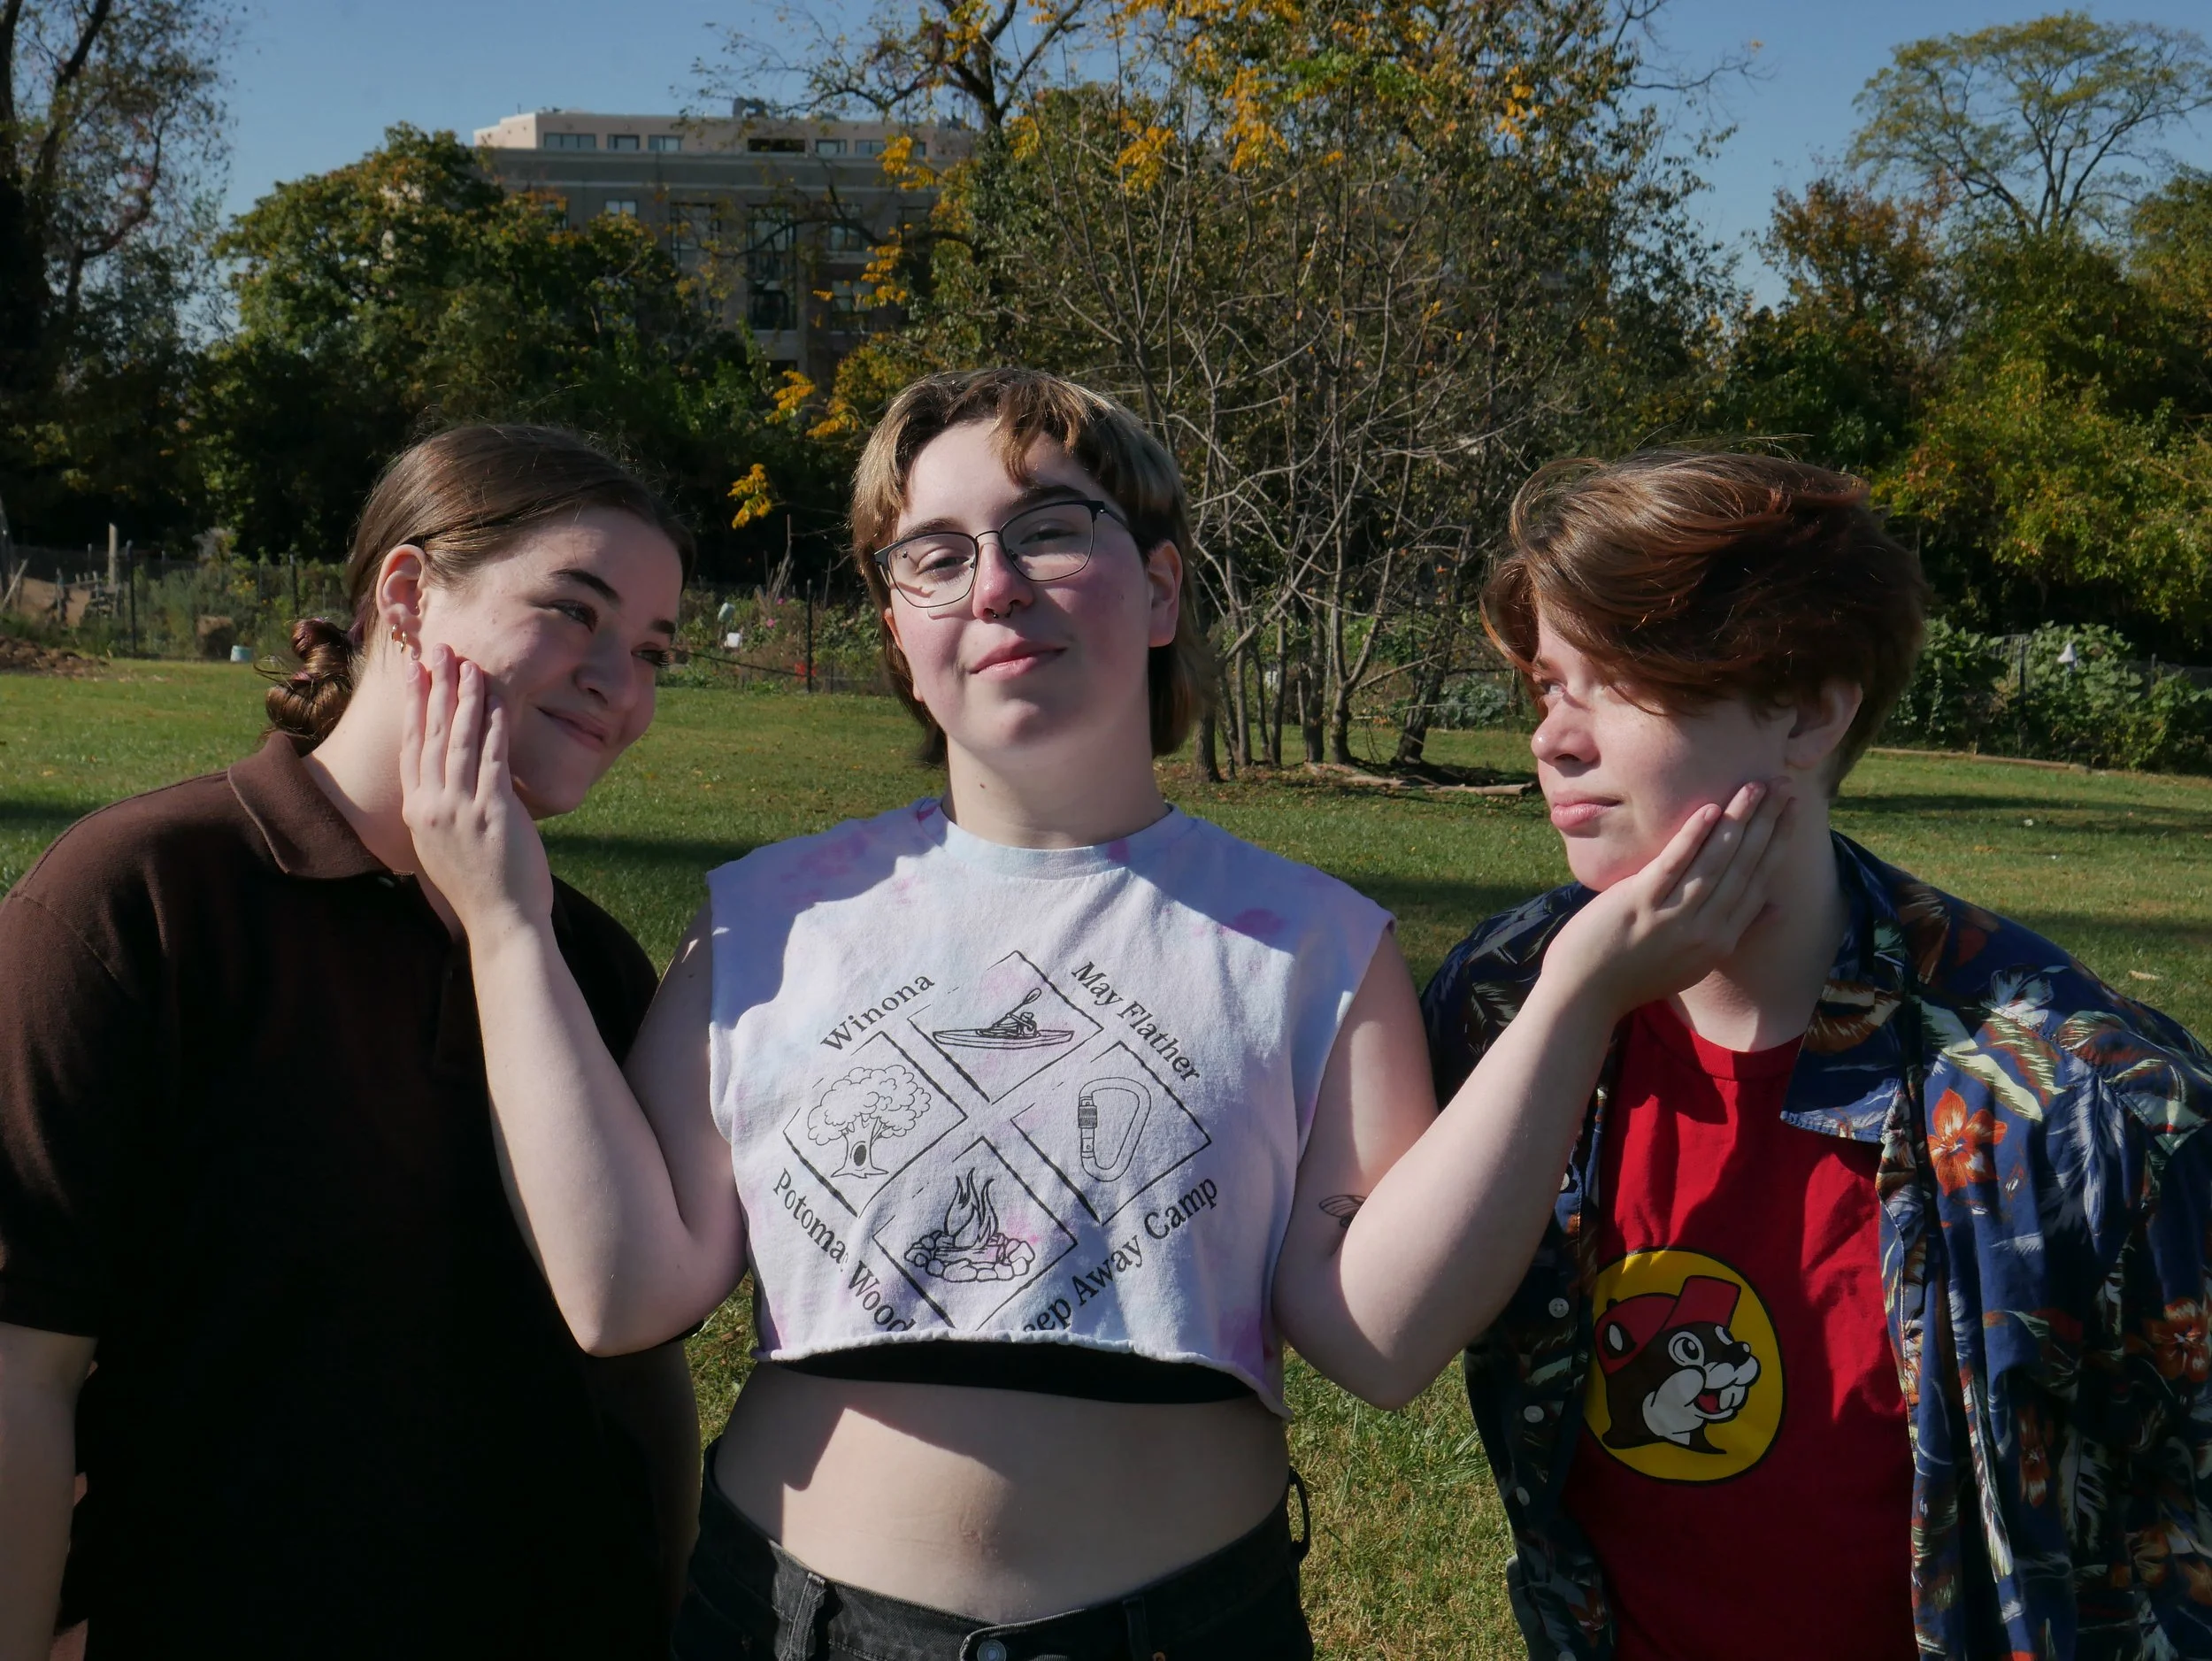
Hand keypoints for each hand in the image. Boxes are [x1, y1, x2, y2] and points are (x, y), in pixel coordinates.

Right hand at [399, 643, 554, 937]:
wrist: (500, 923)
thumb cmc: (480, 889)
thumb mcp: (446, 847)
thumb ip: (444, 813)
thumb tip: (449, 786)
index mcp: (419, 813)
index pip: (413, 749)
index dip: (415, 709)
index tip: (417, 675)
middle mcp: (433, 807)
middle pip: (432, 735)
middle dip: (437, 689)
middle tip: (441, 651)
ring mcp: (460, 809)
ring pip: (460, 741)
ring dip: (465, 698)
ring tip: (469, 665)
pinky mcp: (492, 812)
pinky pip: (492, 759)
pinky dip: (494, 727)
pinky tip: (496, 701)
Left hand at [1540, 779, 1790, 1020]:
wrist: (1585, 996)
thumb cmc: (1636, 974)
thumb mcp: (1695, 960)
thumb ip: (1736, 931)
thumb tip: (1777, 908)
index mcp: (1721, 940)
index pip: (1759, 881)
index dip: (1778, 843)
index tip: (1793, 811)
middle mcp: (1705, 930)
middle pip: (1745, 866)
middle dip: (1768, 823)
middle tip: (1785, 786)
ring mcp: (1673, 917)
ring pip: (1716, 860)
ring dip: (1739, 820)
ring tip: (1755, 786)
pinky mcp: (1639, 904)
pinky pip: (1673, 864)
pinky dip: (1692, 837)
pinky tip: (1710, 810)